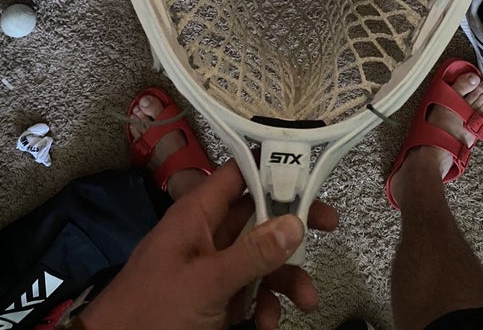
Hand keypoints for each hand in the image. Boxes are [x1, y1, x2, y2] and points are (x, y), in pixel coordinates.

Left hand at [79, 159, 338, 329]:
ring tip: (306, 301)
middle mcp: (207, 232)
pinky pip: (250, 289)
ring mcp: (212, 266)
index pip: (240, 174)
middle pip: (258, 215)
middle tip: (329, 226)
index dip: (273, 168)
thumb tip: (296, 222)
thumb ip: (252, 254)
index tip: (310, 172)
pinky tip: (268, 324)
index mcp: (197, 213)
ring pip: (260, 257)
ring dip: (285, 277)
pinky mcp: (215, 297)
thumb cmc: (153, 309)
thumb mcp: (207, 282)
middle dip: (292, 226)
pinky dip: (265, 304)